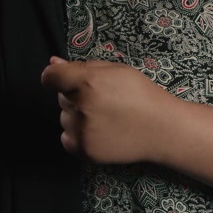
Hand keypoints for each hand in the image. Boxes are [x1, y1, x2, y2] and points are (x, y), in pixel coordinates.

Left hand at [40, 55, 174, 165]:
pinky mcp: (84, 150)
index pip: (50, 76)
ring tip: (105, 117)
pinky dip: (77, 135)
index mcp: (88, 82)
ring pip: (64, 118)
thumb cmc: (140, 95)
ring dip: (77, 116)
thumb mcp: (116, 71)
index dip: (56, 75)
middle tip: (103, 100)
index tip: (64, 79)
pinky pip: (66, 138)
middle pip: (60, 97)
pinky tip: (99, 131)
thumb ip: (81, 66)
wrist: (161, 129)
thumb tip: (53, 62)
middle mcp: (81, 107)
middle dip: (75, 96)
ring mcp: (81, 131)